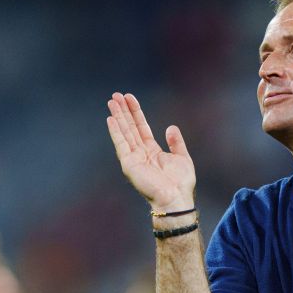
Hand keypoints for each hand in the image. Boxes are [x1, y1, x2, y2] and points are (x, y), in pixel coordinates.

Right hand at [106, 92, 195, 210]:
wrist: (176, 198)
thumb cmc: (180, 183)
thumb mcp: (182, 157)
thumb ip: (176, 142)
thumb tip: (171, 127)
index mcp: (152, 151)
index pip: (141, 127)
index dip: (135, 112)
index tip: (129, 97)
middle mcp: (140, 153)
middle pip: (130, 127)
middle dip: (123, 110)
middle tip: (116, 95)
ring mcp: (133, 158)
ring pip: (124, 132)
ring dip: (118, 116)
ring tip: (112, 101)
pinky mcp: (129, 164)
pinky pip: (121, 144)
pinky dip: (115, 132)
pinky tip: (110, 119)